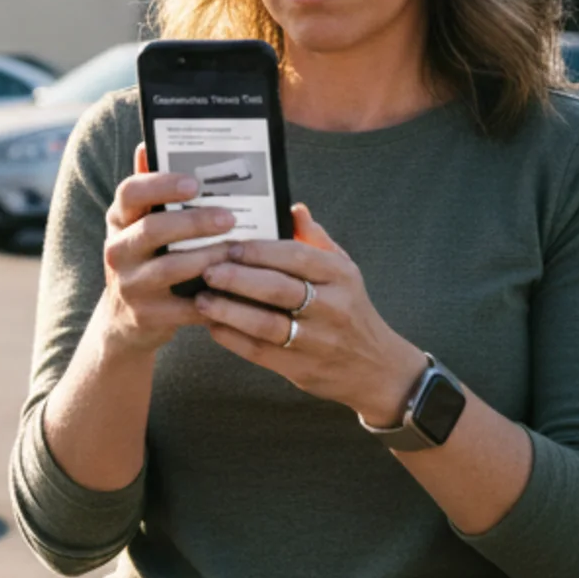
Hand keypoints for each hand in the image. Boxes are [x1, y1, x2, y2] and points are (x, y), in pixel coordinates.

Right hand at [99, 148, 240, 354]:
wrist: (124, 320)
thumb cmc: (144, 259)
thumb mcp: (138, 225)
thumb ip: (148, 189)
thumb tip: (147, 144)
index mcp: (118, 220)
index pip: (130, 192)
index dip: (162, 184)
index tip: (195, 183)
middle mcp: (117, 249)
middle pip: (153, 228)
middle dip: (195, 221)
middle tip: (230, 217)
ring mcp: (130, 284)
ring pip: (172, 267)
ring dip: (209, 257)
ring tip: (238, 250)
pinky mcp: (148, 315)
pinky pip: (187, 305)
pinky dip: (215, 296)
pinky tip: (238, 288)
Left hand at [191, 204, 426, 421]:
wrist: (376, 368)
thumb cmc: (350, 309)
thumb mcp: (344, 269)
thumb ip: (315, 239)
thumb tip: (294, 209)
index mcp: (340, 276)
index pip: (296, 256)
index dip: (259, 251)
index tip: (230, 246)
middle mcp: (332, 307)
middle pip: (277, 289)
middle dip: (237, 278)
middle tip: (207, 270)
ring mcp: (317, 341)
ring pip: (266, 324)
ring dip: (228, 311)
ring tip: (202, 299)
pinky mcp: (302, 368)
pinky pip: (260, 352)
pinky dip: (233, 339)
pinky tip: (213, 326)